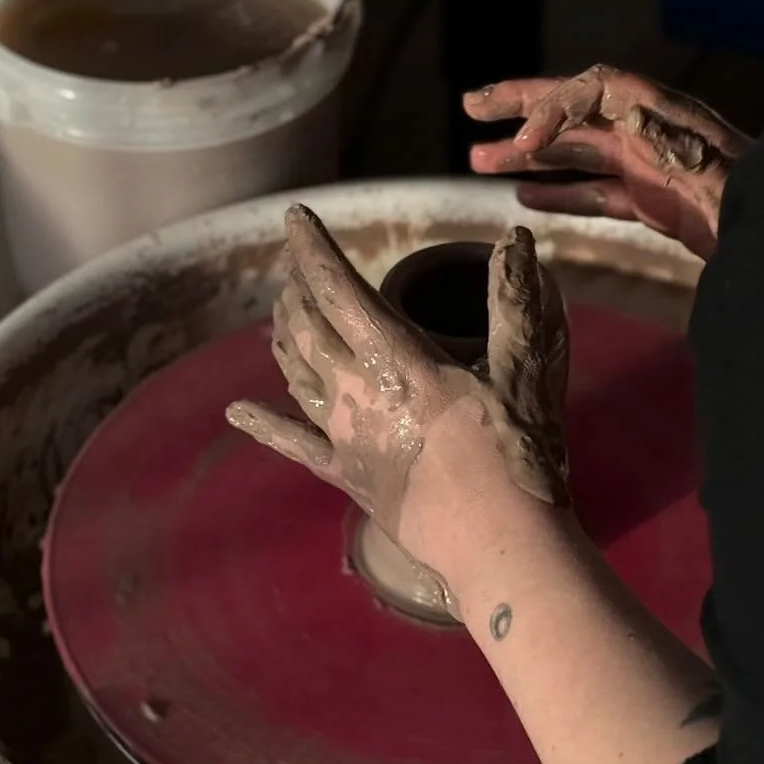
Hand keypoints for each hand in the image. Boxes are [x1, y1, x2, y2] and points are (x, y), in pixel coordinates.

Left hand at [226, 207, 568, 578]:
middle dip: (297, 285)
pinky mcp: (349, 478)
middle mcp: (357, 393)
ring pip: (295, 372)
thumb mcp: (526, 372)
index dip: (313, 248)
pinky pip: (294, 446)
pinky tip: (236, 412)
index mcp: (397, 359)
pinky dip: (263, 425)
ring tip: (280, 308)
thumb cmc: (518, 458)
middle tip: (296, 259)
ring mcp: (346, 438)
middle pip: (308, 325)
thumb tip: (512, 242)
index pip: (339, 288)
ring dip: (284, 333)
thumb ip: (515, 303)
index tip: (294, 216)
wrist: (499, 547)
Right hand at [466, 66, 749, 261]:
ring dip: (528, 155)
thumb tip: (584, 103)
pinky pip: (597, 192)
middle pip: (577, 109)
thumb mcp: (703, 163)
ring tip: (477, 160)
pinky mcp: (657, 203)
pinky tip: (524, 199)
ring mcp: (653, 166)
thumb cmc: (752, 202)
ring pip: (578, 152)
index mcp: (664, 113)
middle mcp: (652, 130)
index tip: (524, 141)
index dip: (553, 104)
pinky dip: (560, 193)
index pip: (597, 86)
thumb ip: (649, 133)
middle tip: (470, 107)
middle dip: (523, 107)